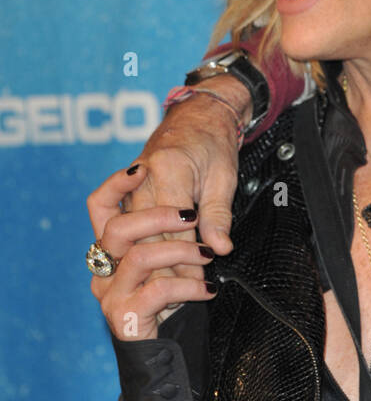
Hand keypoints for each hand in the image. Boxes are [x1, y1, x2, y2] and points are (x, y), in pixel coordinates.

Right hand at [87, 165, 217, 339]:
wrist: (160, 368)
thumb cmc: (173, 297)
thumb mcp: (189, 253)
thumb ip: (203, 228)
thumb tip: (219, 235)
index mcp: (109, 244)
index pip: (99, 205)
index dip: (116, 185)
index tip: (140, 169)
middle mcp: (102, 266)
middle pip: (117, 227)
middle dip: (158, 216)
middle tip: (191, 215)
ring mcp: (108, 291)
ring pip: (139, 255)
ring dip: (180, 252)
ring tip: (208, 259)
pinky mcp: (122, 314)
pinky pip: (156, 290)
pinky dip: (188, 286)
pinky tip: (208, 290)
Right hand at [123, 77, 247, 262]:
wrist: (197, 115)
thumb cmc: (213, 144)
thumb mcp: (224, 178)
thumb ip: (218, 215)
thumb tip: (220, 249)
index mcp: (169, 167)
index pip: (172, 223)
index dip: (186, 253)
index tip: (203, 278)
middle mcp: (141, 177)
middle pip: (145, 233)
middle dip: (167, 264)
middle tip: (189, 285)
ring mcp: (128, 185)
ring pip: (128, 236)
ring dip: (151, 261)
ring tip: (174, 280)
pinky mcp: (123, 193)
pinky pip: (117, 226)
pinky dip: (136, 247)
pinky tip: (154, 263)